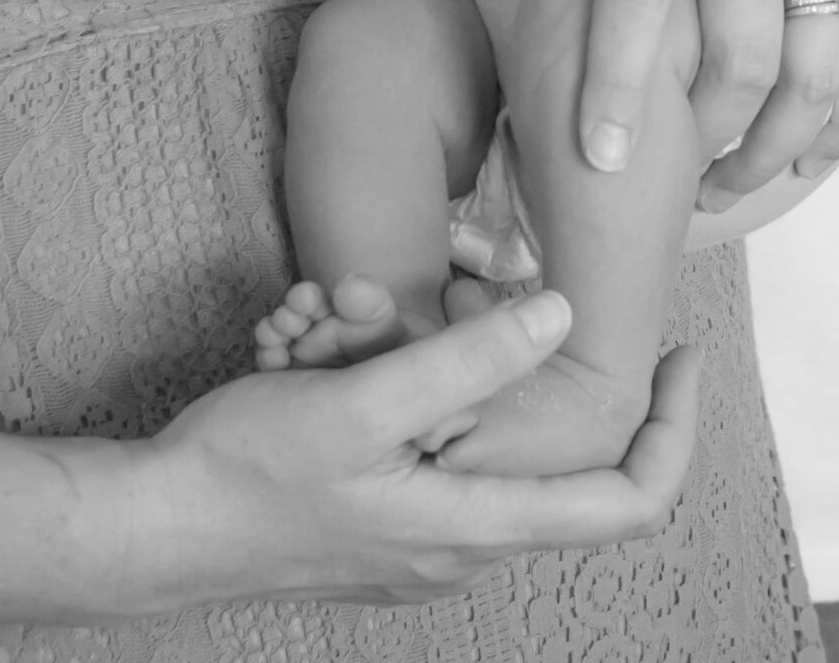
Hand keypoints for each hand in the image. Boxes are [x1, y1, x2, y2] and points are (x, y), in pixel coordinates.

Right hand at [127, 293, 697, 611]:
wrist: (157, 528)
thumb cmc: (252, 466)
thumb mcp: (363, 398)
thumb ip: (470, 361)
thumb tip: (563, 317)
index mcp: (477, 526)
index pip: (630, 503)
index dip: (676, 429)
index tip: (681, 352)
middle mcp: (463, 549)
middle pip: (556, 464)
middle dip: (523, 367)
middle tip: (463, 290)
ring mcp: (422, 548)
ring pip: (485, 447)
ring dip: (453, 369)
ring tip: (371, 314)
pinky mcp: (385, 527)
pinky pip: (434, 452)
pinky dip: (417, 392)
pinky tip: (351, 346)